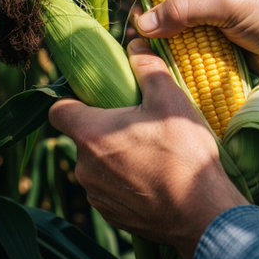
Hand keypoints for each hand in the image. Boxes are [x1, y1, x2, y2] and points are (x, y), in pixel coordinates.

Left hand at [48, 38, 247, 258]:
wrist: (200, 213)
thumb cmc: (183, 153)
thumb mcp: (170, 100)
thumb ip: (148, 68)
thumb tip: (135, 44)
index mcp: (91, 133)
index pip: (58, 109)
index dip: (73, 100)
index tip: (96, 99)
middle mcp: (84, 167)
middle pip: (83, 137)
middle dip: (105, 128)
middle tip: (138, 125)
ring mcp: (95, 194)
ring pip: (96, 164)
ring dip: (114, 155)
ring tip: (149, 154)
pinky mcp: (110, 215)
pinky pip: (108, 189)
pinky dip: (122, 180)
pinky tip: (151, 179)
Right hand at [133, 0, 258, 79]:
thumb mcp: (227, 3)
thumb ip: (185, 9)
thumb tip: (140, 23)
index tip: (131, 11)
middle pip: (168, 5)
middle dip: (151, 21)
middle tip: (136, 39)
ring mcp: (211, 22)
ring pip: (176, 30)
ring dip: (161, 42)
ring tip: (144, 53)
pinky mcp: (216, 46)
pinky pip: (189, 50)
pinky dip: (176, 57)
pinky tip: (162, 65)